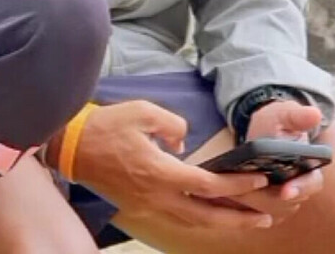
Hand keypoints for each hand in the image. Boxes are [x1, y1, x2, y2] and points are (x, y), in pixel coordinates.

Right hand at [71, 101, 272, 230]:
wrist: (70, 147)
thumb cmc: (104, 127)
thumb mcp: (140, 111)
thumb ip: (171, 124)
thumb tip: (183, 142)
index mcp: (160, 172)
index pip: (208, 185)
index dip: (236, 185)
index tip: (257, 180)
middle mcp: (157, 196)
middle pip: (207, 216)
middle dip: (239, 218)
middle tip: (264, 217)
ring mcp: (147, 205)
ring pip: (193, 223)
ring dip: (221, 223)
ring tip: (244, 220)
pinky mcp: (138, 206)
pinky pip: (176, 218)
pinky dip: (198, 220)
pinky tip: (207, 213)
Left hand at [217, 100, 324, 223]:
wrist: (261, 131)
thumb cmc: (276, 124)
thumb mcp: (284, 116)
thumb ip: (296, 117)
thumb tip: (313, 113)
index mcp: (308, 172)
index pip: (309, 185)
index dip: (299, 189)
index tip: (284, 190)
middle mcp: (296, 192)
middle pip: (280, 203)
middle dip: (258, 196)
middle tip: (235, 187)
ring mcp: (278, 203)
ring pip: (262, 211)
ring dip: (242, 202)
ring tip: (221, 189)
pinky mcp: (260, 207)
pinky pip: (248, 214)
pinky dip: (233, 206)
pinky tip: (216, 195)